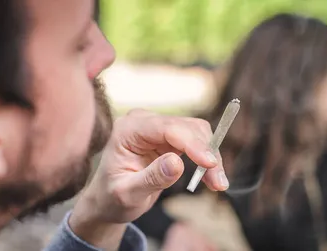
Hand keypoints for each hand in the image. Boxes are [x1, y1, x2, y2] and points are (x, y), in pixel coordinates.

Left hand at [69, 110, 228, 247]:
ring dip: (211, 157)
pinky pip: (197, 142)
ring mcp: (158, 127)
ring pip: (198, 133)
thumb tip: (177, 163)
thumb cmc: (112, 198)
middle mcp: (144, 121)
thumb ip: (151, 178)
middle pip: (188, 127)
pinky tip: (212, 178)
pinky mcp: (170, 136)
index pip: (167, 128)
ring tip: (217, 184)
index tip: (210, 163)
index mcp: (128, 129)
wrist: (108, 200)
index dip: (193, 144)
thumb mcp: (128, 194)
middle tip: (218, 182)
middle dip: (207, 153)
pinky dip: (207, 159)